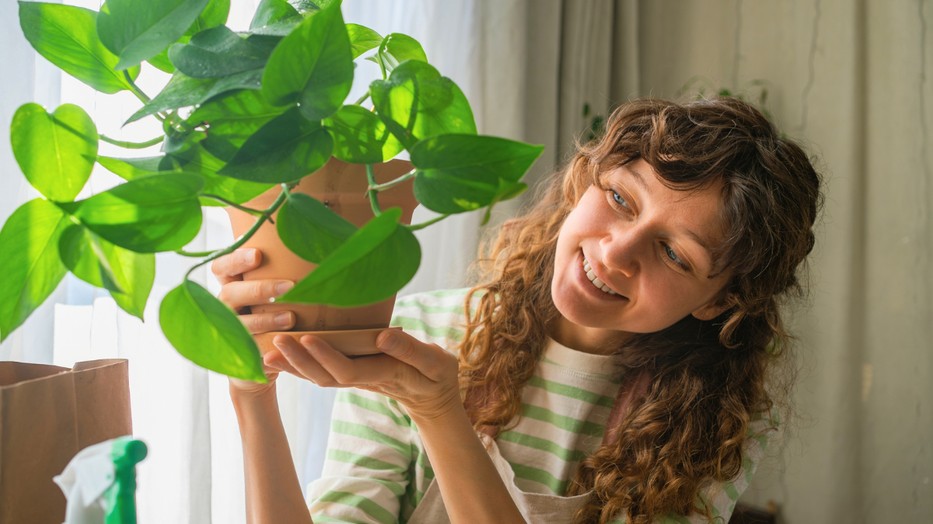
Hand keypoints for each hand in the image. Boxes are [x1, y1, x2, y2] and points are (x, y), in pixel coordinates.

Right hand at [211, 248, 295, 394]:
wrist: (264, 358)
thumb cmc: (273, 312)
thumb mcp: (271, 292)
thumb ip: (278, 273)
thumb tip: (313, 250)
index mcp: (230, 285)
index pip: (221, 267)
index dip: (236, 260)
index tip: (258, 255)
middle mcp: (224, 306)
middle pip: (230, 293)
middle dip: (260, 289)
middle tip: (290, 286)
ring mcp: (229, 330)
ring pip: (240, 323)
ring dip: (265, 319)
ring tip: (291, 318)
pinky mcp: (238, 352)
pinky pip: (248, 348)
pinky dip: (266, 345)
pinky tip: (283, 342)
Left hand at [268, 330, 461, 420]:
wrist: (433, 398)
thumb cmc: (436, 375)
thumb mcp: (435, 362)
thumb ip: (410, 350)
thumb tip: (382, 335)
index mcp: (383, 373)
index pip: (348, 369)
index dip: (325, 357)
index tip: (306, 338)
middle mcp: (364, 379)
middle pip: (325, 376)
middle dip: (299, 361)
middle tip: (275, 341)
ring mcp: (356, 379)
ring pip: (319, 377)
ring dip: (294, 365)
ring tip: (268, 350)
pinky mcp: (352, 375)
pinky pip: (322, 373)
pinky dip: (299, 366)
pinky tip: (281, 356)